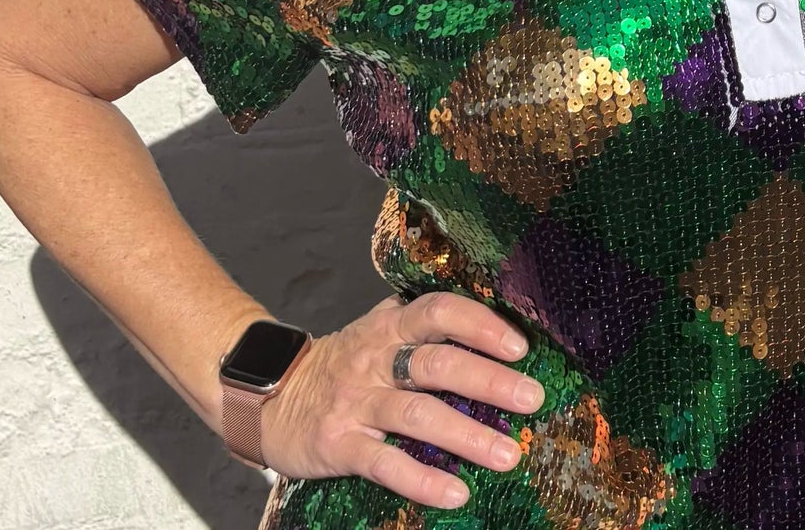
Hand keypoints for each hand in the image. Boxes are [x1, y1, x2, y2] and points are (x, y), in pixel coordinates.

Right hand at [253, 293, 544, 509]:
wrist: (272, 398)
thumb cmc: (345, 365)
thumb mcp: (378, 332)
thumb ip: (422, 327)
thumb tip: (493, 328)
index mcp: (389, 325)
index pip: (438, 311)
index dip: (480, 325)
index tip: (519, 346)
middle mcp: (375, 359)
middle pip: (437, 363)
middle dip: (489, 381)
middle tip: (532, 398)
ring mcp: (357, 402)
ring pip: (418, 414)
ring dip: (468, 436)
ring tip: (509, 454)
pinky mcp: (339, 445)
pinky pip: (386, 463)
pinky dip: (422, 480)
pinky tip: (456, 493)